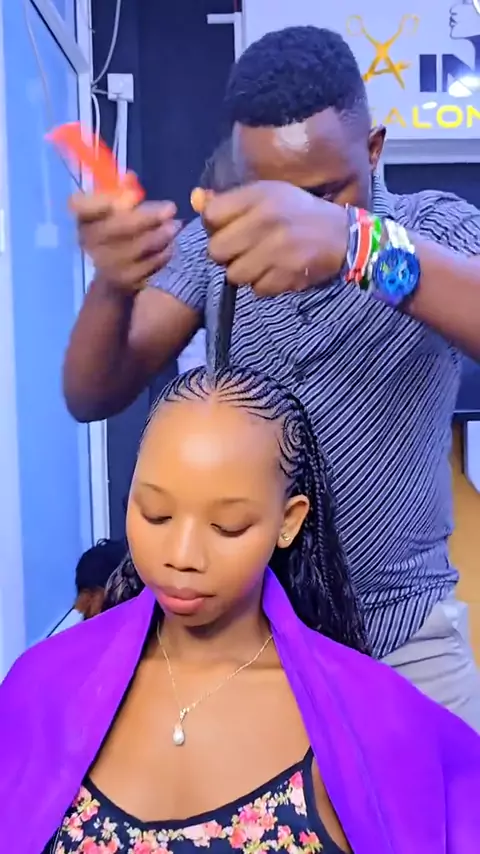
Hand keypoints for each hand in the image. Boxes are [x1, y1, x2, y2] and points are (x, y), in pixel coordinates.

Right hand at [69, 181, 180, 291]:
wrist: (115, 274)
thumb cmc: (118, 231)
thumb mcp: (118, 208)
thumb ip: (123, 191)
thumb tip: (130, 177)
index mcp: (83, 218)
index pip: (79, 205)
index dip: (104, 200)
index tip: (135, 195)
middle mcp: (87, 241)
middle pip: (115, 227)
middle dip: (147, 217)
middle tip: (171, 208)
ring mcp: (105, 264)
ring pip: (135, 248)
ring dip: (158, 236)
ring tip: (174, 226)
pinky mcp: (124, 281)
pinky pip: (146, 266)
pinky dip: (161, 255)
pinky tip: (170, 246)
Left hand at [203, 181, 348, 295]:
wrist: (342, 235)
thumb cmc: (298, 212)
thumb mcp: (267, 195)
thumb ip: (231, 201)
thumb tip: (196, 200)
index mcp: (259, 196)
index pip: (211, 216)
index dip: (214, 226)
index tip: (227, 228)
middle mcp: (266, 221)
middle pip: (216, 251)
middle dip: (226, 255)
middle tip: (242, 251)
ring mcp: (277, 251)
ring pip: (234, 275)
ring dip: (244, 272)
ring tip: (261, 262)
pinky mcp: (287, 275)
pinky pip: (257, 290)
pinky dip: (263, 284)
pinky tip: (276, 272)